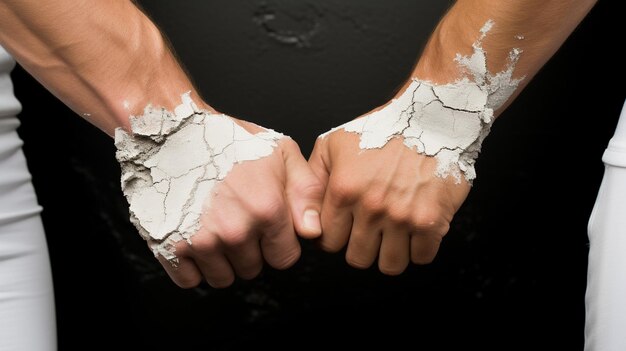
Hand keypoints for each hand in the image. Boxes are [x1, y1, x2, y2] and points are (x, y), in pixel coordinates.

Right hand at [147, 119, 323, 287]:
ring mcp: (201, 240)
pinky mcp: (171, 246)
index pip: (284, 258)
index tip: (265, 228)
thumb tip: (312, 231)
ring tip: (215, 228)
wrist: (173, 130)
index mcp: (266, 209)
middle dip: (248, 251)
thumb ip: (306, 191)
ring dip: (221, 261)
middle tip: (236, 221)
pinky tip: (194, 238)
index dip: (276, 244)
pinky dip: (192, 266)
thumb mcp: (280, 152)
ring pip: (222, 278)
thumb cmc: (226, 139)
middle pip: (252, 269)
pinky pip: (189, 280)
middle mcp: (236, 230)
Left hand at [309, 114, 469, 274]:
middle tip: (370, 232)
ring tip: (393, 236)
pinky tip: (416, 232)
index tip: (346, 230)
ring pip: (389, 266)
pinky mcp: (431, 221)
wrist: (431, 119)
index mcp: (343, 190)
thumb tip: (304, 209)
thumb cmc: (383, 129)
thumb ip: (313, 176)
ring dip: (390, 254)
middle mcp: (370, 207)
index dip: (336, 238)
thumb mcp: (334, 143)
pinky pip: (421, 258)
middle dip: (361, 248)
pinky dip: (419, 250)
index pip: (328, 242)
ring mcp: (401, 217)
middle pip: (357, 259)